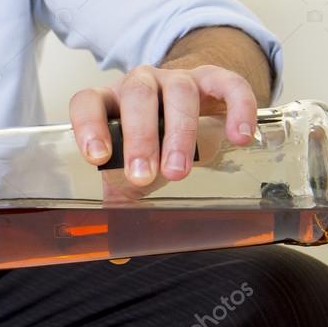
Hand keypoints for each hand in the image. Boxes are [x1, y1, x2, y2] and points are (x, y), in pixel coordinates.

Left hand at [69, 64, 257, 185]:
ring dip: (179, 133)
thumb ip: (121, 197)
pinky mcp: (213, 79)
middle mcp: (140, 83)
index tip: (98, 157)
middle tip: (143, 176)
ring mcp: (176, 78)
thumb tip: (120, 248)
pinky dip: (237, 107)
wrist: (187, 104)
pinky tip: (238, 137)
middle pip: (137, 96)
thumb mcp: (131, 165)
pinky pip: (228, 84)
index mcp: (109, 102)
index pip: (88, 102)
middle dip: (140, 138)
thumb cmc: (150, 139)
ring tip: (178, 170)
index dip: (89, 126)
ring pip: (179, 92)